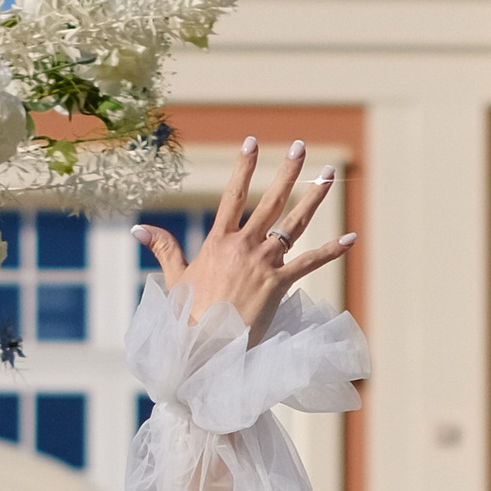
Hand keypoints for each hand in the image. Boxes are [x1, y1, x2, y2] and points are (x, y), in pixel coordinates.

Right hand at [134, 140, 351, 346]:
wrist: (203, 348)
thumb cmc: (187, 316)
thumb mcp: (175, 278)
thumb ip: (163, 248)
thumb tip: (138, 227)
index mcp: (219, 241)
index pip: (233, 196)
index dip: (243, 167)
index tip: (252, 143)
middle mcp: (244, 246)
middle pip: (271, 201)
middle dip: (287, 171)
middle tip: (300, 146)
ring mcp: (264, 264)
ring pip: (295, 223)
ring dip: (314, 197)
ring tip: (329, 173)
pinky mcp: (280, 284)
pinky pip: (311, 263)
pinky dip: (332, 251)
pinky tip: (352, 238)